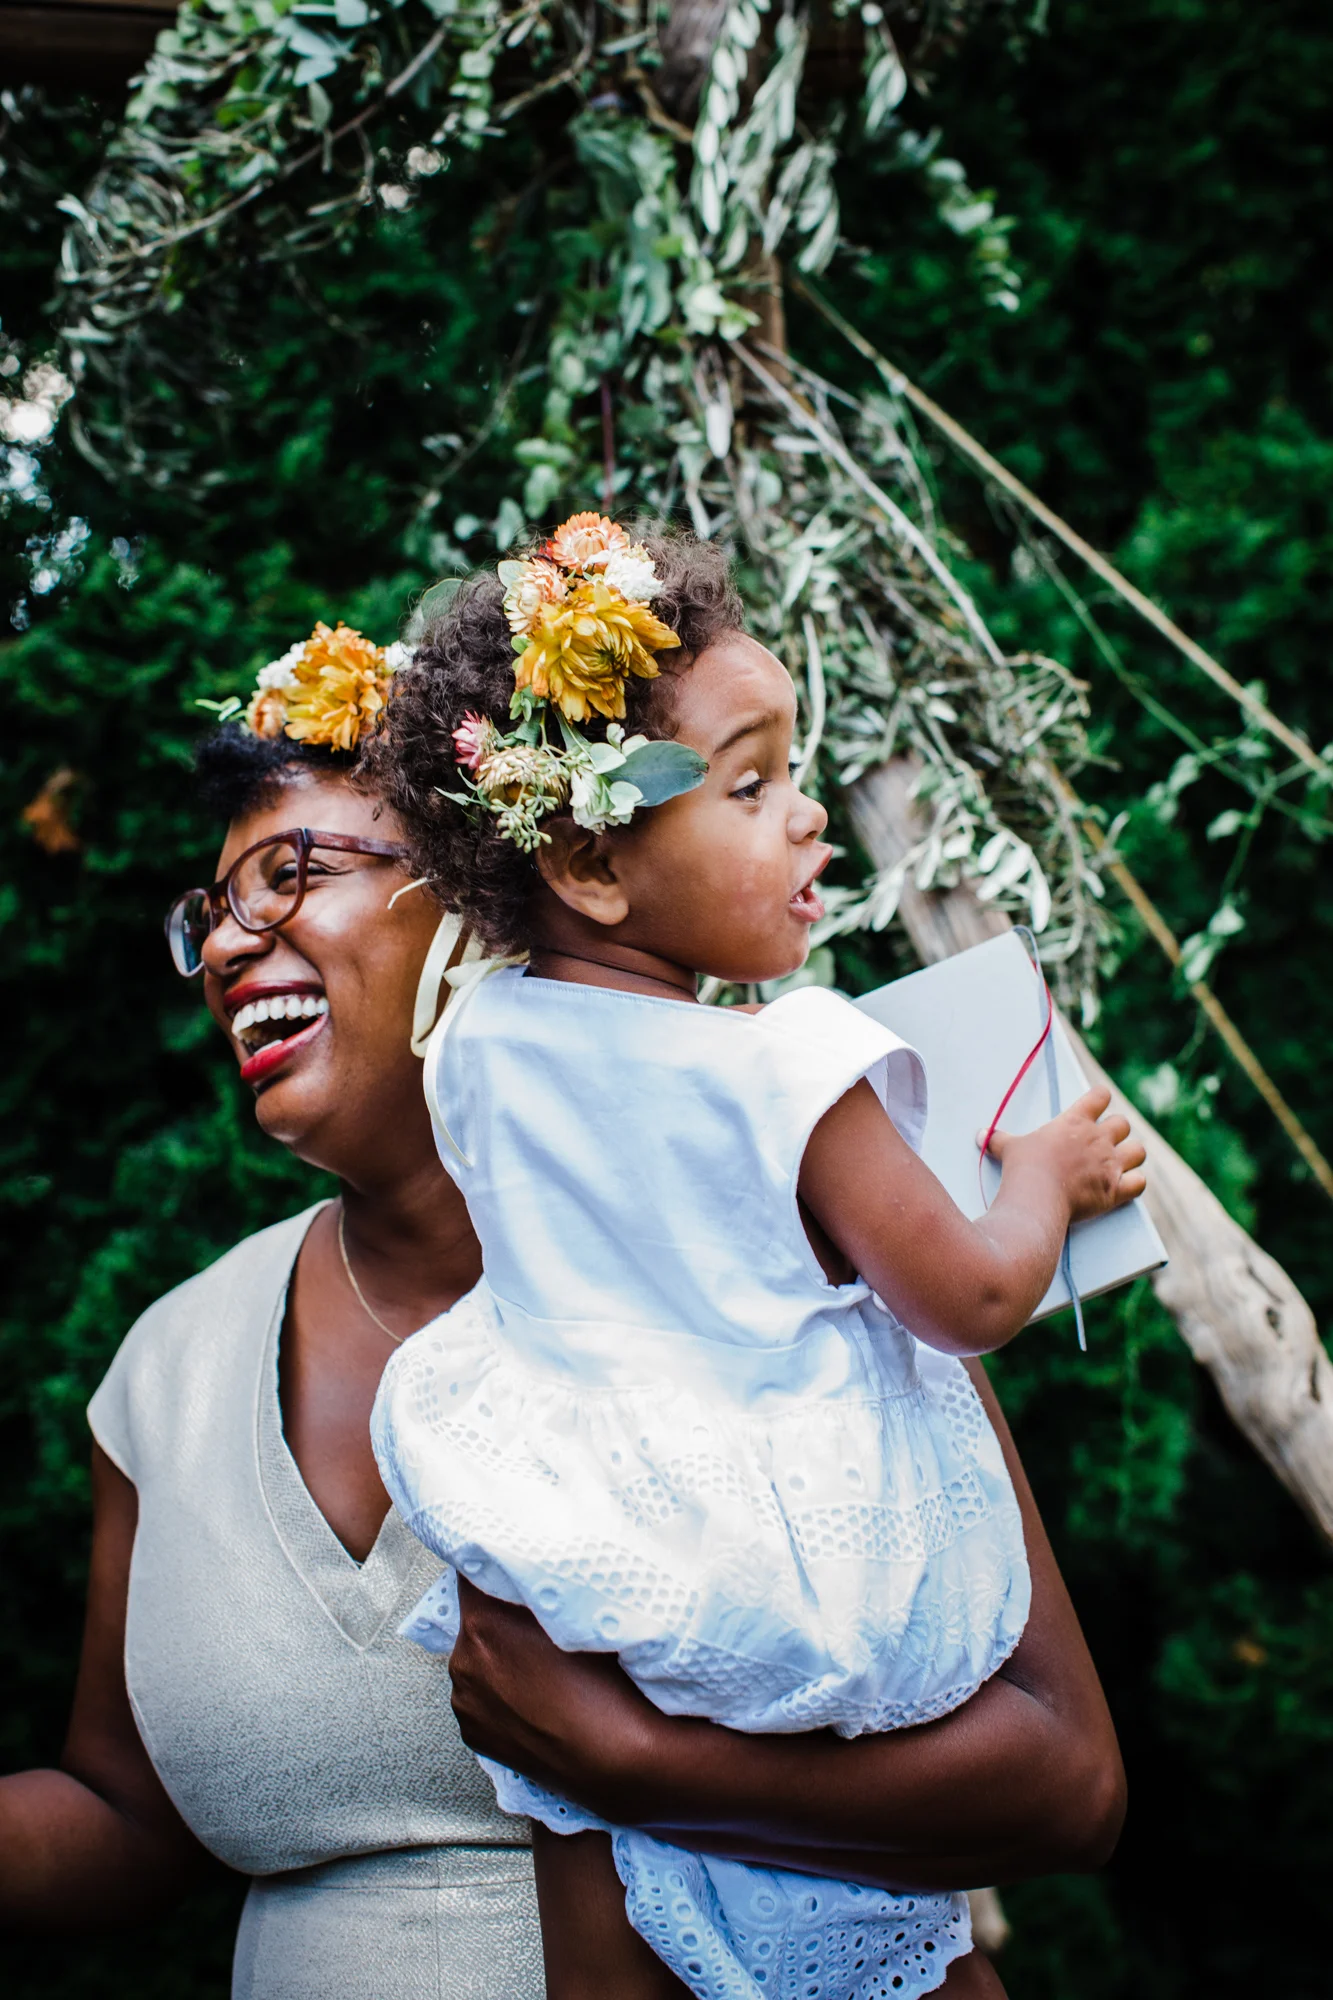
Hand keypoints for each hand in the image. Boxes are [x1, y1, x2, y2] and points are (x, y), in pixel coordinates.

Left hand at [449, 1578, 650, 1814]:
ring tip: (542, 1669)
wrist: (617, 1761)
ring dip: (499, 1654)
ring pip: (478, 1658)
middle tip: (539, 1622)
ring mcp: (465, 1702)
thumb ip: (539, 1586)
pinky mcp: (472, 1733)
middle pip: (475, 1616)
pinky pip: (481, 1695)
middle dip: (500, 1613)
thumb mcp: (577, 1614)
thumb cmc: (607, 1685)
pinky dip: (500, 1691)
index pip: (471, 1568)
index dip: (495, 1560)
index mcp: (483, 1624)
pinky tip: (535, 1699)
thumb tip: (526, 1567)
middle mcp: (463, 1662)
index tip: (512, 1562)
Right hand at [984, 1084, 1146, 1223]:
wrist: (1037, 1198)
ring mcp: (1110, 1164)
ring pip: (1138, 1150)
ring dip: (1131, 1155)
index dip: (1100, 1099)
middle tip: (1103, 1142)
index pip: (1100, 1096)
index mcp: (1075, 1121)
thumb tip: (980, 1135)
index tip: (1096, 1105)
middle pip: (1123, 1123)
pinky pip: (1140, 1182)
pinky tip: (1124, 1186)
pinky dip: (1134, 1183)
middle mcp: (1098, 1139)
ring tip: (1119, 1163)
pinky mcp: (1115, 1190)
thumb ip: (998, 1140)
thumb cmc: (1023, 1169)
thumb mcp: (1008, 1149)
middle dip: (1116, 1131)